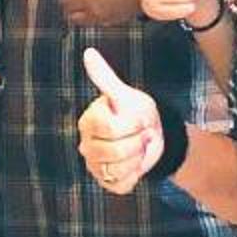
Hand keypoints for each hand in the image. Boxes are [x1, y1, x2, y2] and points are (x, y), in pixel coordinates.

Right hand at [77, 48, 164, 195]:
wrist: (150, 135)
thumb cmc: (135, 111)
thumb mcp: (125, 94)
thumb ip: (105, 77)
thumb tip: (88, 52)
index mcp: (88, 122)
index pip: (111, 129)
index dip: (133, 125)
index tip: (142, 117)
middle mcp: (86, 145)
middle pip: (116, 150)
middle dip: (138, 142)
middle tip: (144, 133)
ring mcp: (95, 165)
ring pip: (119, 169)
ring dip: (138, 158)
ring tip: (139, 147)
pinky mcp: (106, 182)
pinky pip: (123, 184)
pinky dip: (136, 174)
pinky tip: (136, 162)